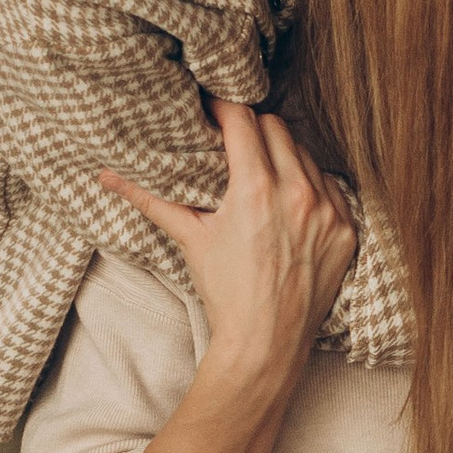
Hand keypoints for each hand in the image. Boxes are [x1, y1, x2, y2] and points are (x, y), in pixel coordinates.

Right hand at [101, 102, 354, 384]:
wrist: (266, 343)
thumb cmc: (226, 293)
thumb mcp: (190, 238)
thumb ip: (150, 198)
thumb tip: (106, 174)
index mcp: (257, 190)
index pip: (243, 121)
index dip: (225, 108)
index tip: (214, 109)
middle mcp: (298, 194)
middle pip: (277, 128)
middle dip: (253, 129)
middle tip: (235, 142)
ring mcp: (328, 212)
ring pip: (306, 156)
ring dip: (283, 157)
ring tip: (262, 175)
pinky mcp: (347, 230)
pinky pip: (331, 187)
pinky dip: (311, 187)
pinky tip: (292, 203)